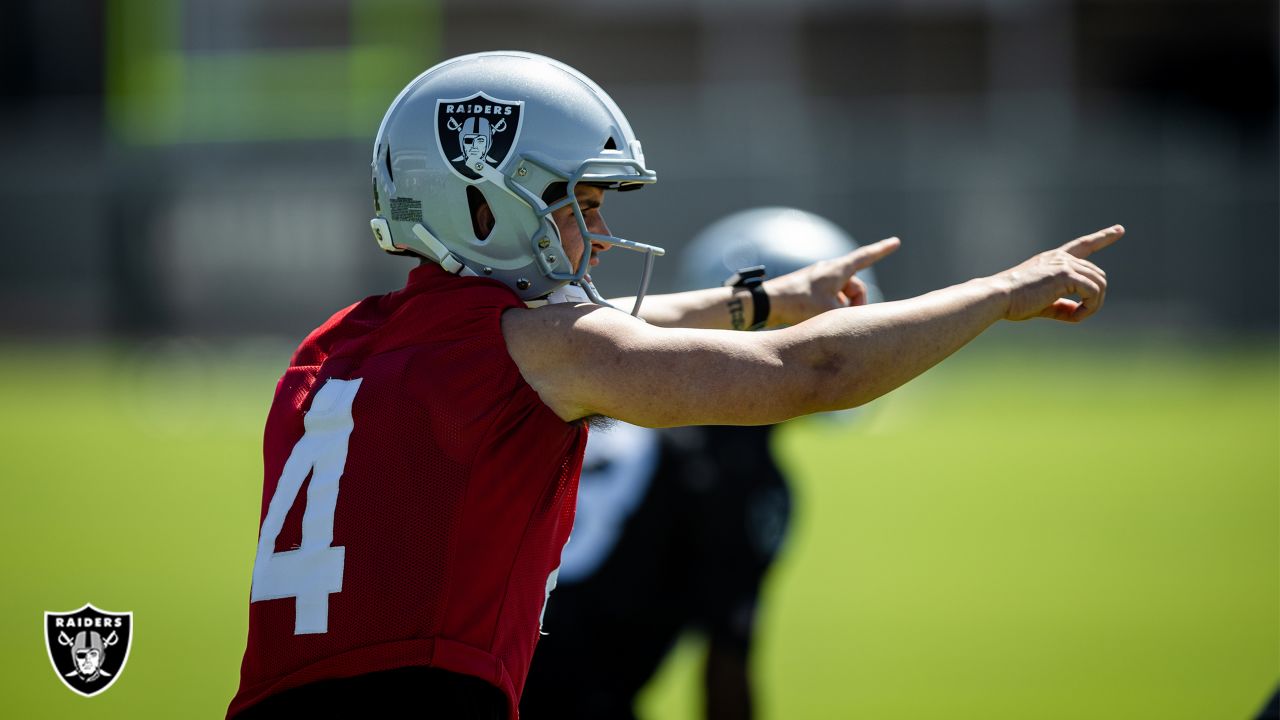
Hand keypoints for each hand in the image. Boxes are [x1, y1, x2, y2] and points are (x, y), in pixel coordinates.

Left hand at [762, 237, 900, 325]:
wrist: (768, 302)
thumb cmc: (798, 304)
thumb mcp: (828, 312)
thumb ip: (848, 316)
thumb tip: (856, 321)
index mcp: (837, 270)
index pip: (866, 257)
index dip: (882, 250)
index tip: (895, 242)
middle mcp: (829, 270)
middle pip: (855, 287)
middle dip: (857, 304)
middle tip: (850, 321)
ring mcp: (819, 279)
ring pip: (843, 294)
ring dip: (843, 308)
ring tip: (829, 321)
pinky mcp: (810, 288)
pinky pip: (830, 298)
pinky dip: (831, 308)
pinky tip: (821, 321)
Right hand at [995, 225, 1123, 321]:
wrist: (998, 297)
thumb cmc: (1012, 302)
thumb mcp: (1041, 303)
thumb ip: (1060, 305)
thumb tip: (1076, 310)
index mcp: (1053, 260)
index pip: (1083, 245)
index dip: (1103, 237)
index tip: (1120, 229)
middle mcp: (1061, 258)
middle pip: (1098, 275)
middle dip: (1095, 298)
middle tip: (1076, 316)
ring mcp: (1064, 264)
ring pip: (1099, 283)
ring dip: (1094, 305)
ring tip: (1075, 317)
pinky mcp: (1065, 275)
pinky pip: (1093, 292)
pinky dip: (1089, 308)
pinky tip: (1075, 316)